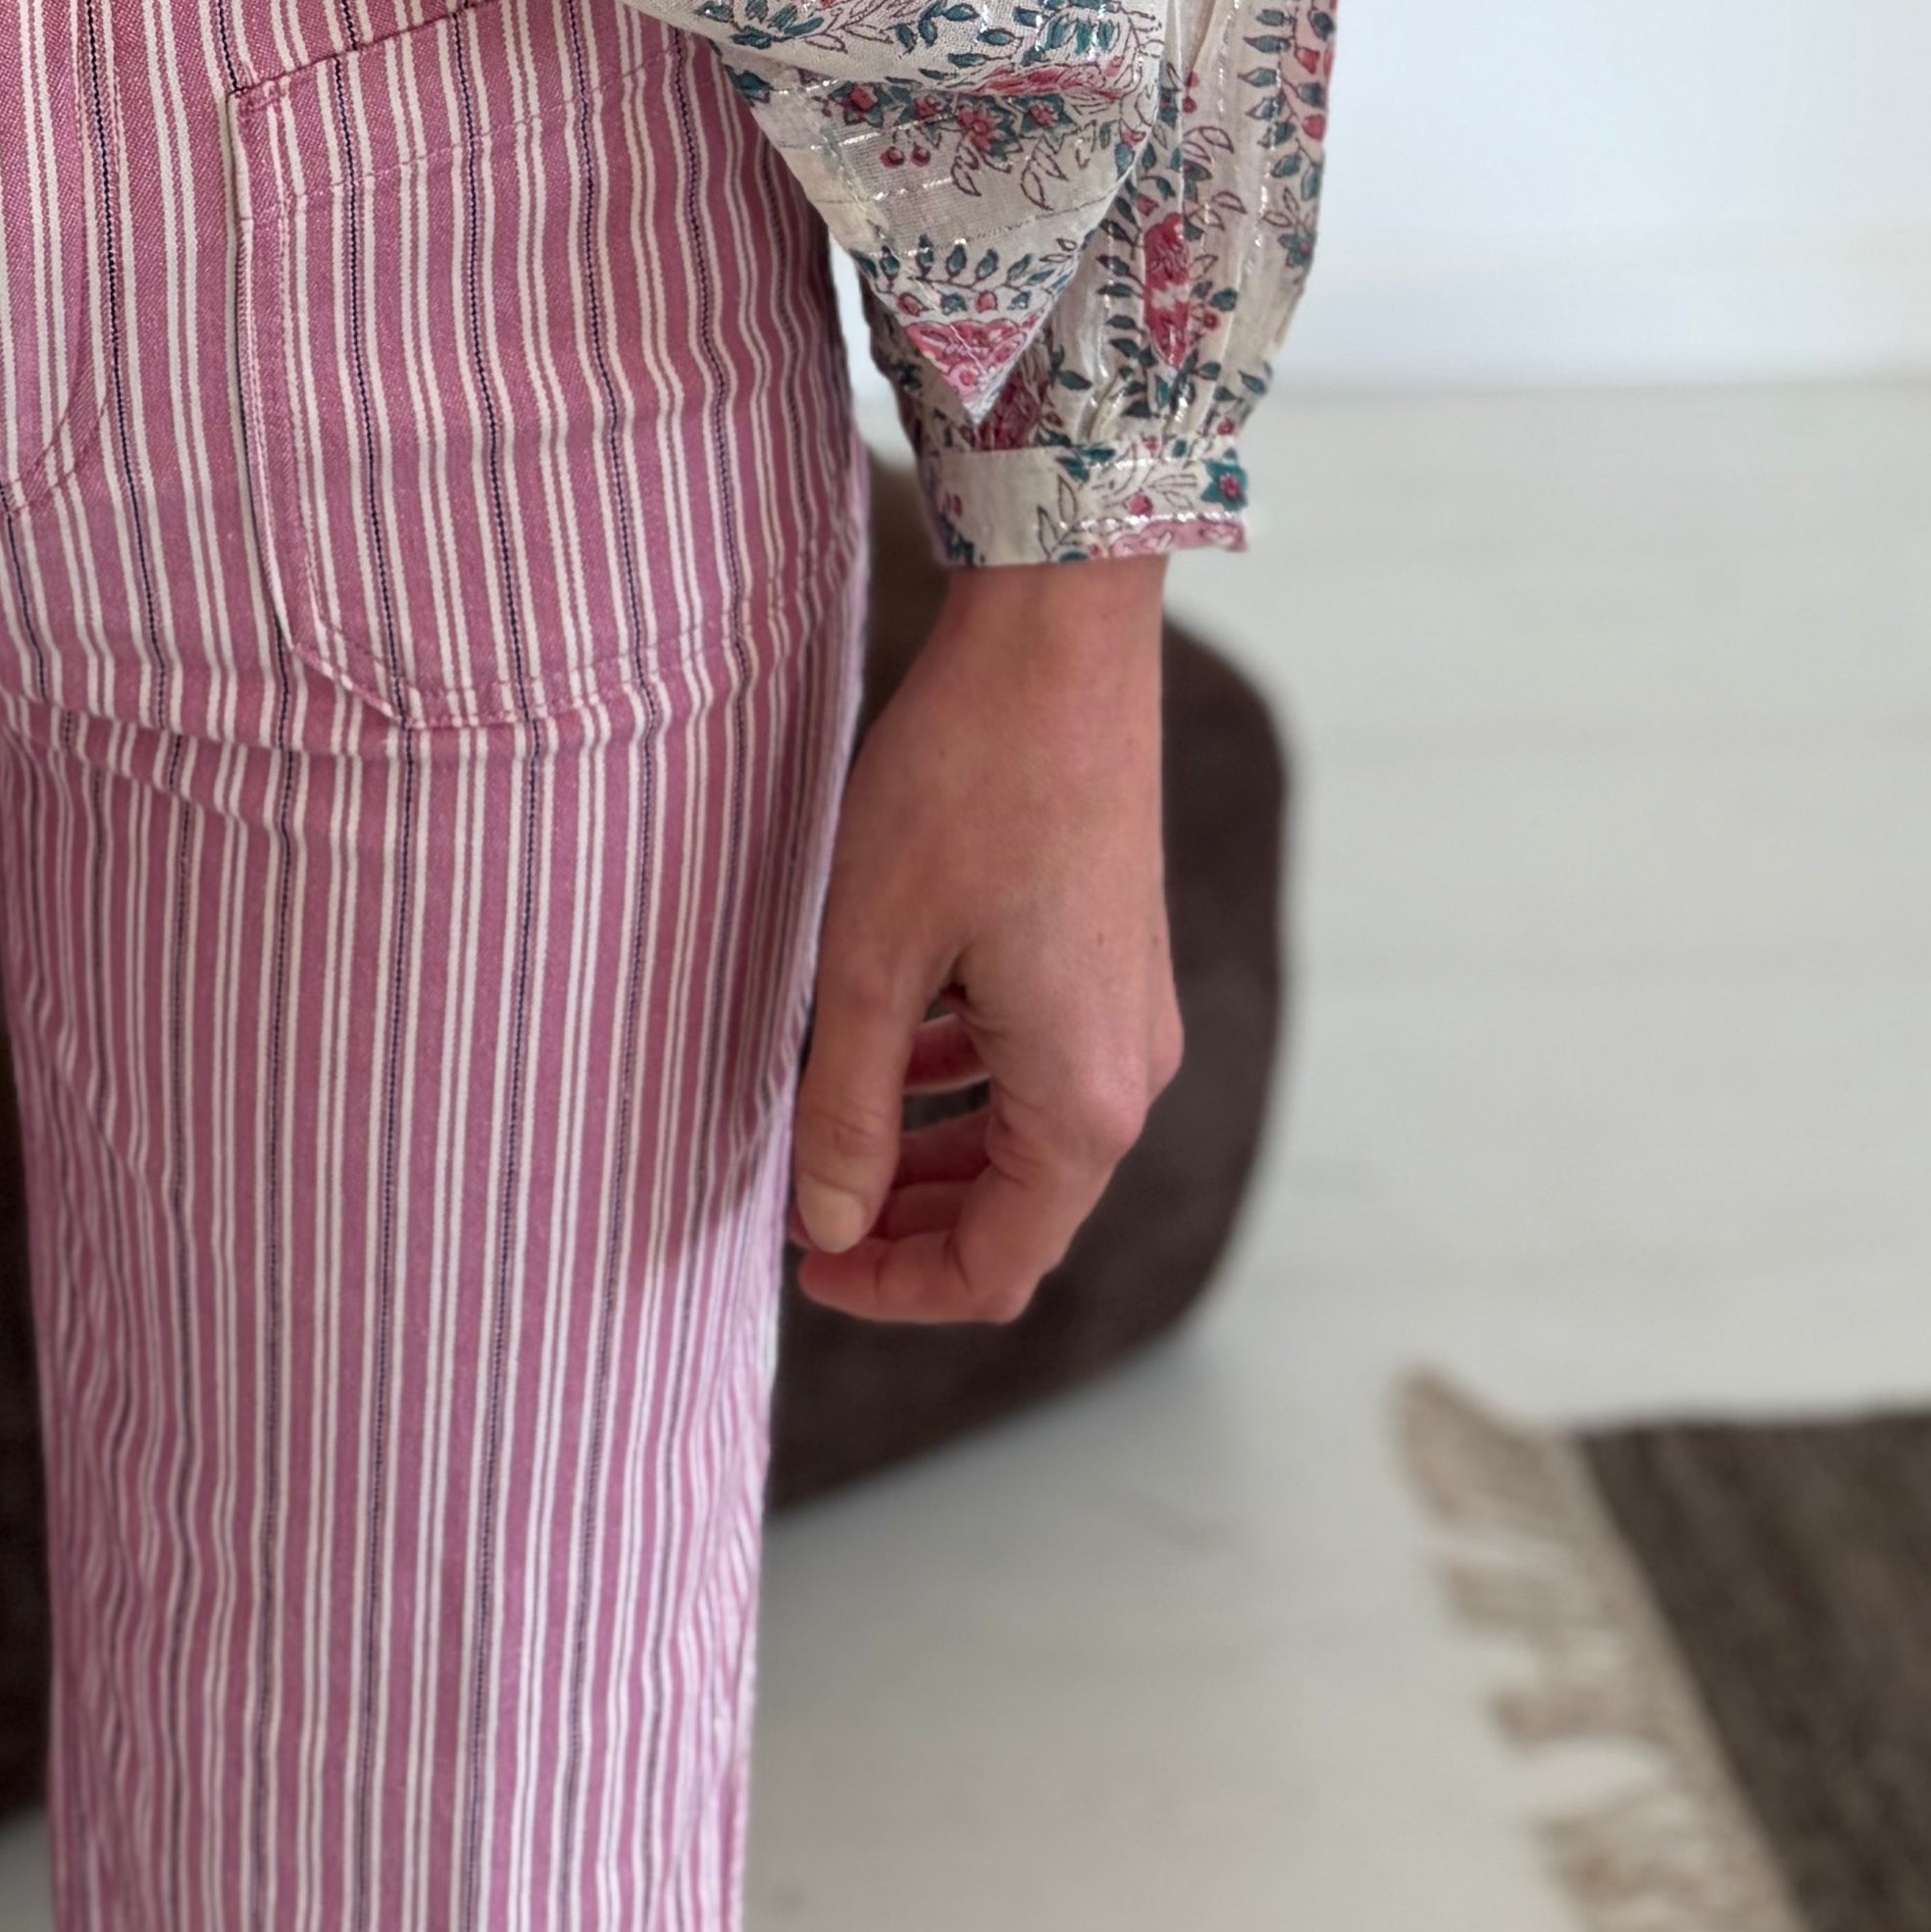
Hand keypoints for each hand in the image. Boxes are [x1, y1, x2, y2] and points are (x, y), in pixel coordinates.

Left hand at [786, 553, 1179, 1326]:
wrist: (1058, 642)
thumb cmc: (963, 789)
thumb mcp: (873, 957)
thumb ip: (848, 1107)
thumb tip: (829, 1225)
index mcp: (1081, 1104)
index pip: (995, 1268)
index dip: (892, 1289)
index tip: (801, 1269)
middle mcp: (1128, 1073)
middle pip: (1017, 1212)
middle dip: (906, 1227)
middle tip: (803, 1211)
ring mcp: (1130, 1012)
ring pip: (1025, 1137)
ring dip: (932, 1155)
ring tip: (828, 1137)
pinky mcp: (1115, 955)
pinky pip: (1040, 1063)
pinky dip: (964, 1082)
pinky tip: (890, 1047)